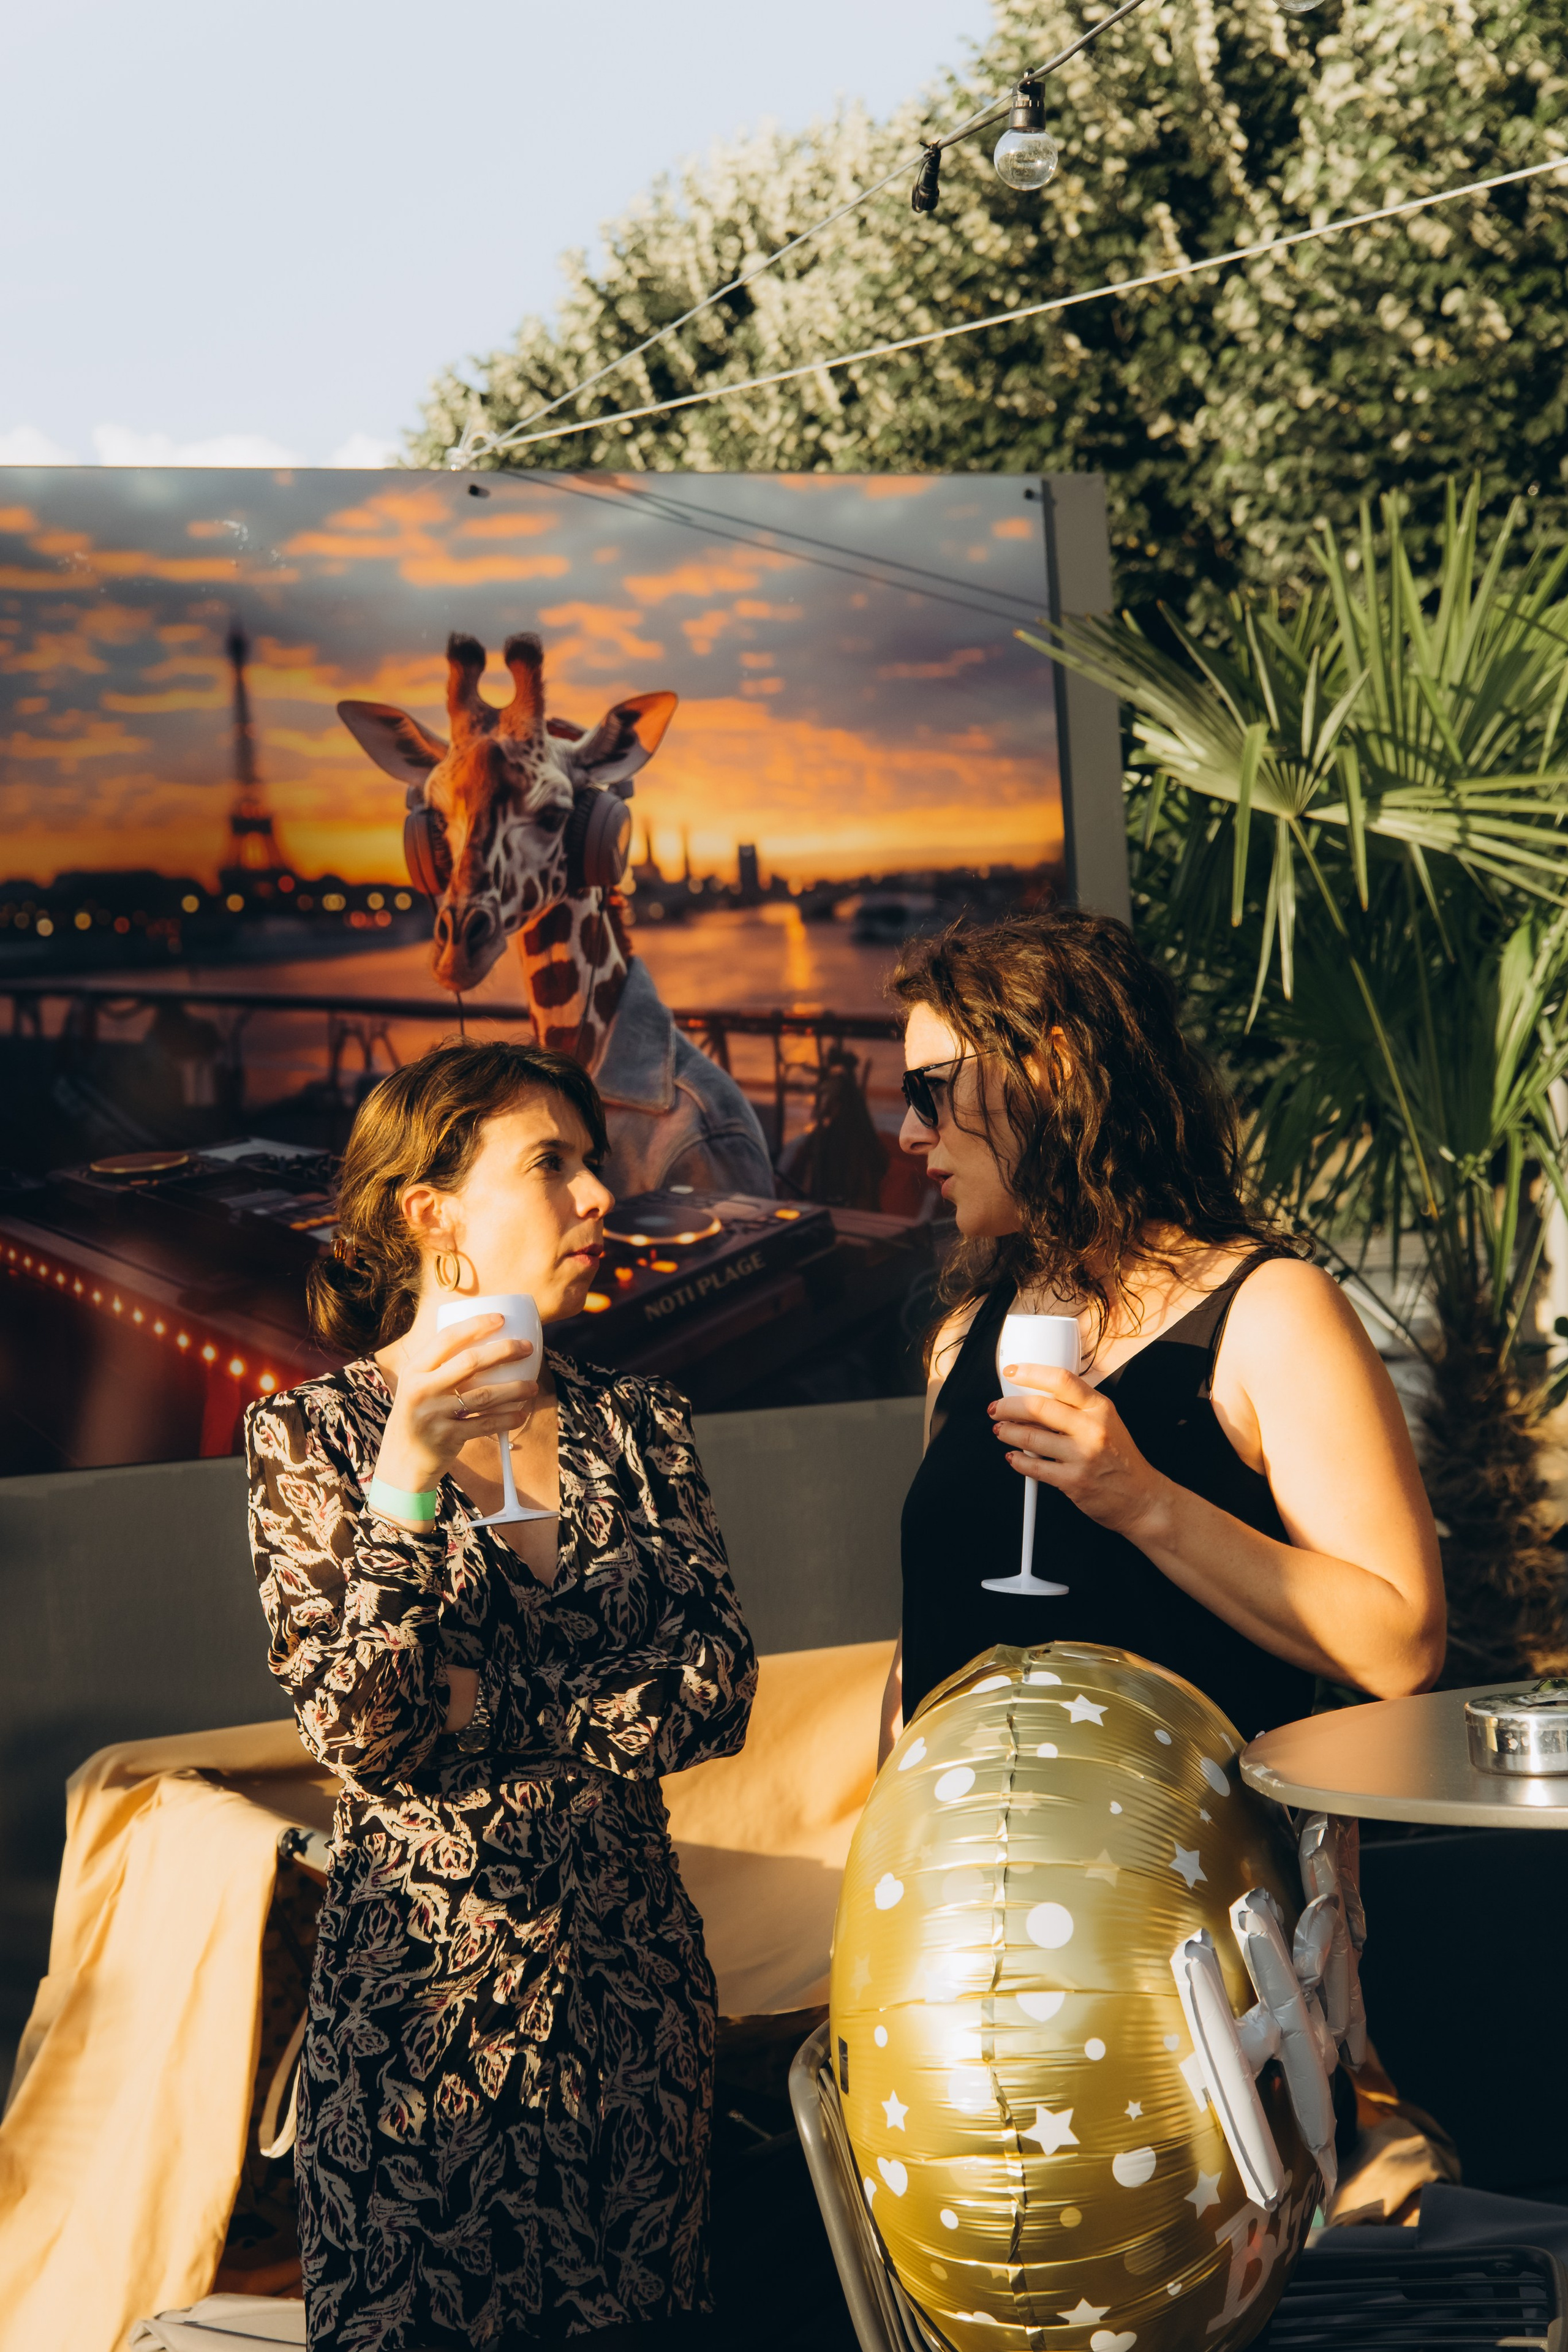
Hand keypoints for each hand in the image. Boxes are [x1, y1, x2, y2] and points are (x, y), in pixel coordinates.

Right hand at [374, 1315, 537, 1499]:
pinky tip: (521, 1414)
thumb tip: (480, 1342)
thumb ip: (438, 1368)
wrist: (401, 1462)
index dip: (476, 1325)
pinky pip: (486, 1423)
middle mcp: (422, 1389)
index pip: (447, 1338)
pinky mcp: (448, 1437)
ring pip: (484, 1395)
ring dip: (514, 1389)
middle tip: (526, 1347)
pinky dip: (507, 1419)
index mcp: (415, 1370)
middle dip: (504, 1351)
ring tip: (532, 1386)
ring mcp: (435, 1414)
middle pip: (470, 1362)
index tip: (501, 1319)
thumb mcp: (417, 1388)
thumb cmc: (417, 1417)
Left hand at [988, 1362, 1171, 1544]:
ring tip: (1001, 1430)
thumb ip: (1077, 1406)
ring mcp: (1083, 1455)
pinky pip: (1034, 1467)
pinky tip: (1013, 1456)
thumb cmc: (1119, 1457)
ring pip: (1030, 1438)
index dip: (1031, 1372)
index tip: (1012, 1372)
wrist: (1141, 1497)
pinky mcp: (1073, 1481)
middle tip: (997, 1408)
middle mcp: (1092, 1429)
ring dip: (1007, 1432)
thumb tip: (1037, 1393)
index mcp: (1100, 1408)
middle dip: (1008, 1406)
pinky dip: (1018, 1461)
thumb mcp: (1107, 1421)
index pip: (1062, 1380)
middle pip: (1038, 1407)